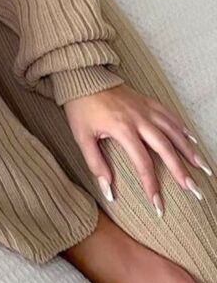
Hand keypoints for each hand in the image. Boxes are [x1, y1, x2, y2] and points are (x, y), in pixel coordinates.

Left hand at [63, 84, 212, 214]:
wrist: (82, 77)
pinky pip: (169, 115)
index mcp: (123, 129)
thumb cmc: (80, 107)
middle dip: (181, 171)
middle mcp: (139, 119)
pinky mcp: (146, 101)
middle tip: (194, 190)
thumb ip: (95, 164)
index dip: (151, 185)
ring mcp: (145, 108)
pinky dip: (181, 128)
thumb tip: (108, 191)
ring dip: (188, 150)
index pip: (143, 163)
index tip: (158, 204)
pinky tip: (190, 139)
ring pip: (173, 131)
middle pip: (165, 148)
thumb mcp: (82, 136)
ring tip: (201, 167)